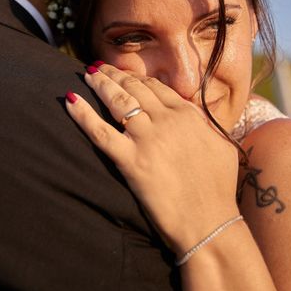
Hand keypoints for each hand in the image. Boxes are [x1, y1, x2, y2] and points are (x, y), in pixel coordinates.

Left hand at [66, 63, 239, 255]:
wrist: (210, 223)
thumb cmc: (218, 189)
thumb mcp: (220, 146)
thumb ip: (202, 123)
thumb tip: (190, 110)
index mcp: (187, 115)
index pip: (155, 86)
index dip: (135, 77)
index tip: (123, 74)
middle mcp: (167, 120)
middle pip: (133, 88)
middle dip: (114, 74)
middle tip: (99, 67)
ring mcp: (147, 139)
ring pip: (117, 101)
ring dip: (100, 84)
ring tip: (88, 75)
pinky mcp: (131, 161)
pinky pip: (100, 132)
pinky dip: (82, 114)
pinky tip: (70, 100)